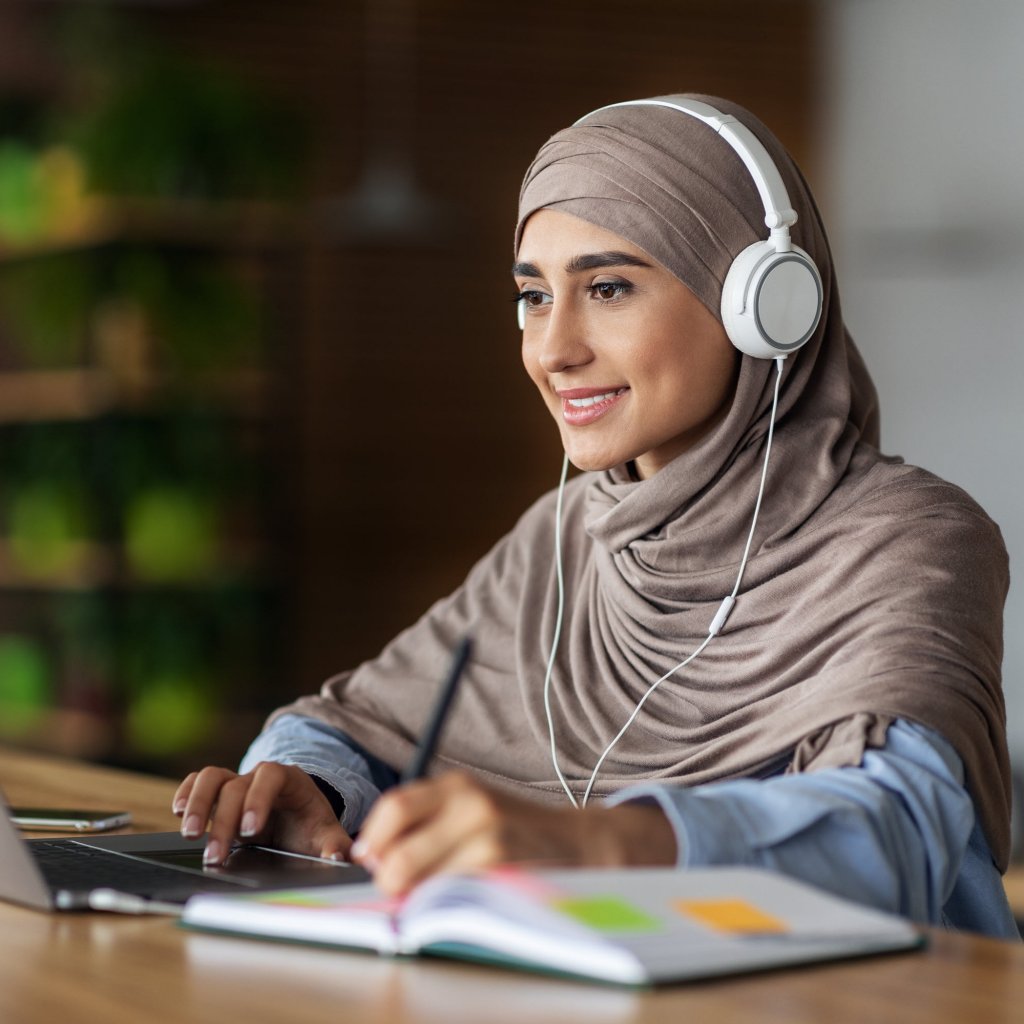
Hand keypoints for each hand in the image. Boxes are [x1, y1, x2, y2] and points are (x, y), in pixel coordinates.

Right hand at [172, 762, 351, 866]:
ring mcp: (236, 782)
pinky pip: (197, 782)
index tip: (250, 830)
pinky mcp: (219, 792)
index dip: (258, 799)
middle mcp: (258, 776)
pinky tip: (178, 813)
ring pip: (211, 777)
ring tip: (191, 834)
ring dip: (198, 803)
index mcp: (289, 780)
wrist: (297, 815)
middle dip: (223, 821)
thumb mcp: (326, 832)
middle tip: (215, 855)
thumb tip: (341, 858)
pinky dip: (186, 793)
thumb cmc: (309, 824)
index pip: (270, 777)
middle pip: (235, 786)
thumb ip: (335, 844)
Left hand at [351, 771, 676, 896]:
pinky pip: (451, 899)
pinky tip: (458, 900)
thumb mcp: (469, 808)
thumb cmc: (512, 829)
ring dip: (417, 898)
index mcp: (457, 785)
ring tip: (433, 894)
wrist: (576, 842)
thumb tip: (371, 855)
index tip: (370, 859)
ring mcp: (489, 841)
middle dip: (389, 881)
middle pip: (399, 854)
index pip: (393, 807)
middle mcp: (471, 805)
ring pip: (422, 884)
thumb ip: (424, 821)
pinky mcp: (502, 874)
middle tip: (396, 889)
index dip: (373, 840)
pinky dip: (445, 907)